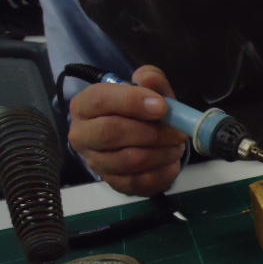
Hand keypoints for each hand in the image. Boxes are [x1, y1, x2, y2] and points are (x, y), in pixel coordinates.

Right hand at [68, 65, 187, 196]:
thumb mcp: (150, 90)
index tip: (162, 107)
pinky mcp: (114, 183)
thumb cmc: (142, 112)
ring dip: (161, 153)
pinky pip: (140, 181)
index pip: (101, 100)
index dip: (133, 102)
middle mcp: (83, 135)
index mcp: (85, 106)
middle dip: (152, 132)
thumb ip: (151, 80)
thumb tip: (148, 79)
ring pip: (129, 160)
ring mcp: (97, 162)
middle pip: (112, 132)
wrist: (144, 142)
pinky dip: (162, 172)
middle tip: (178, 132)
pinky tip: (171, 162)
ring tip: (177, 146)